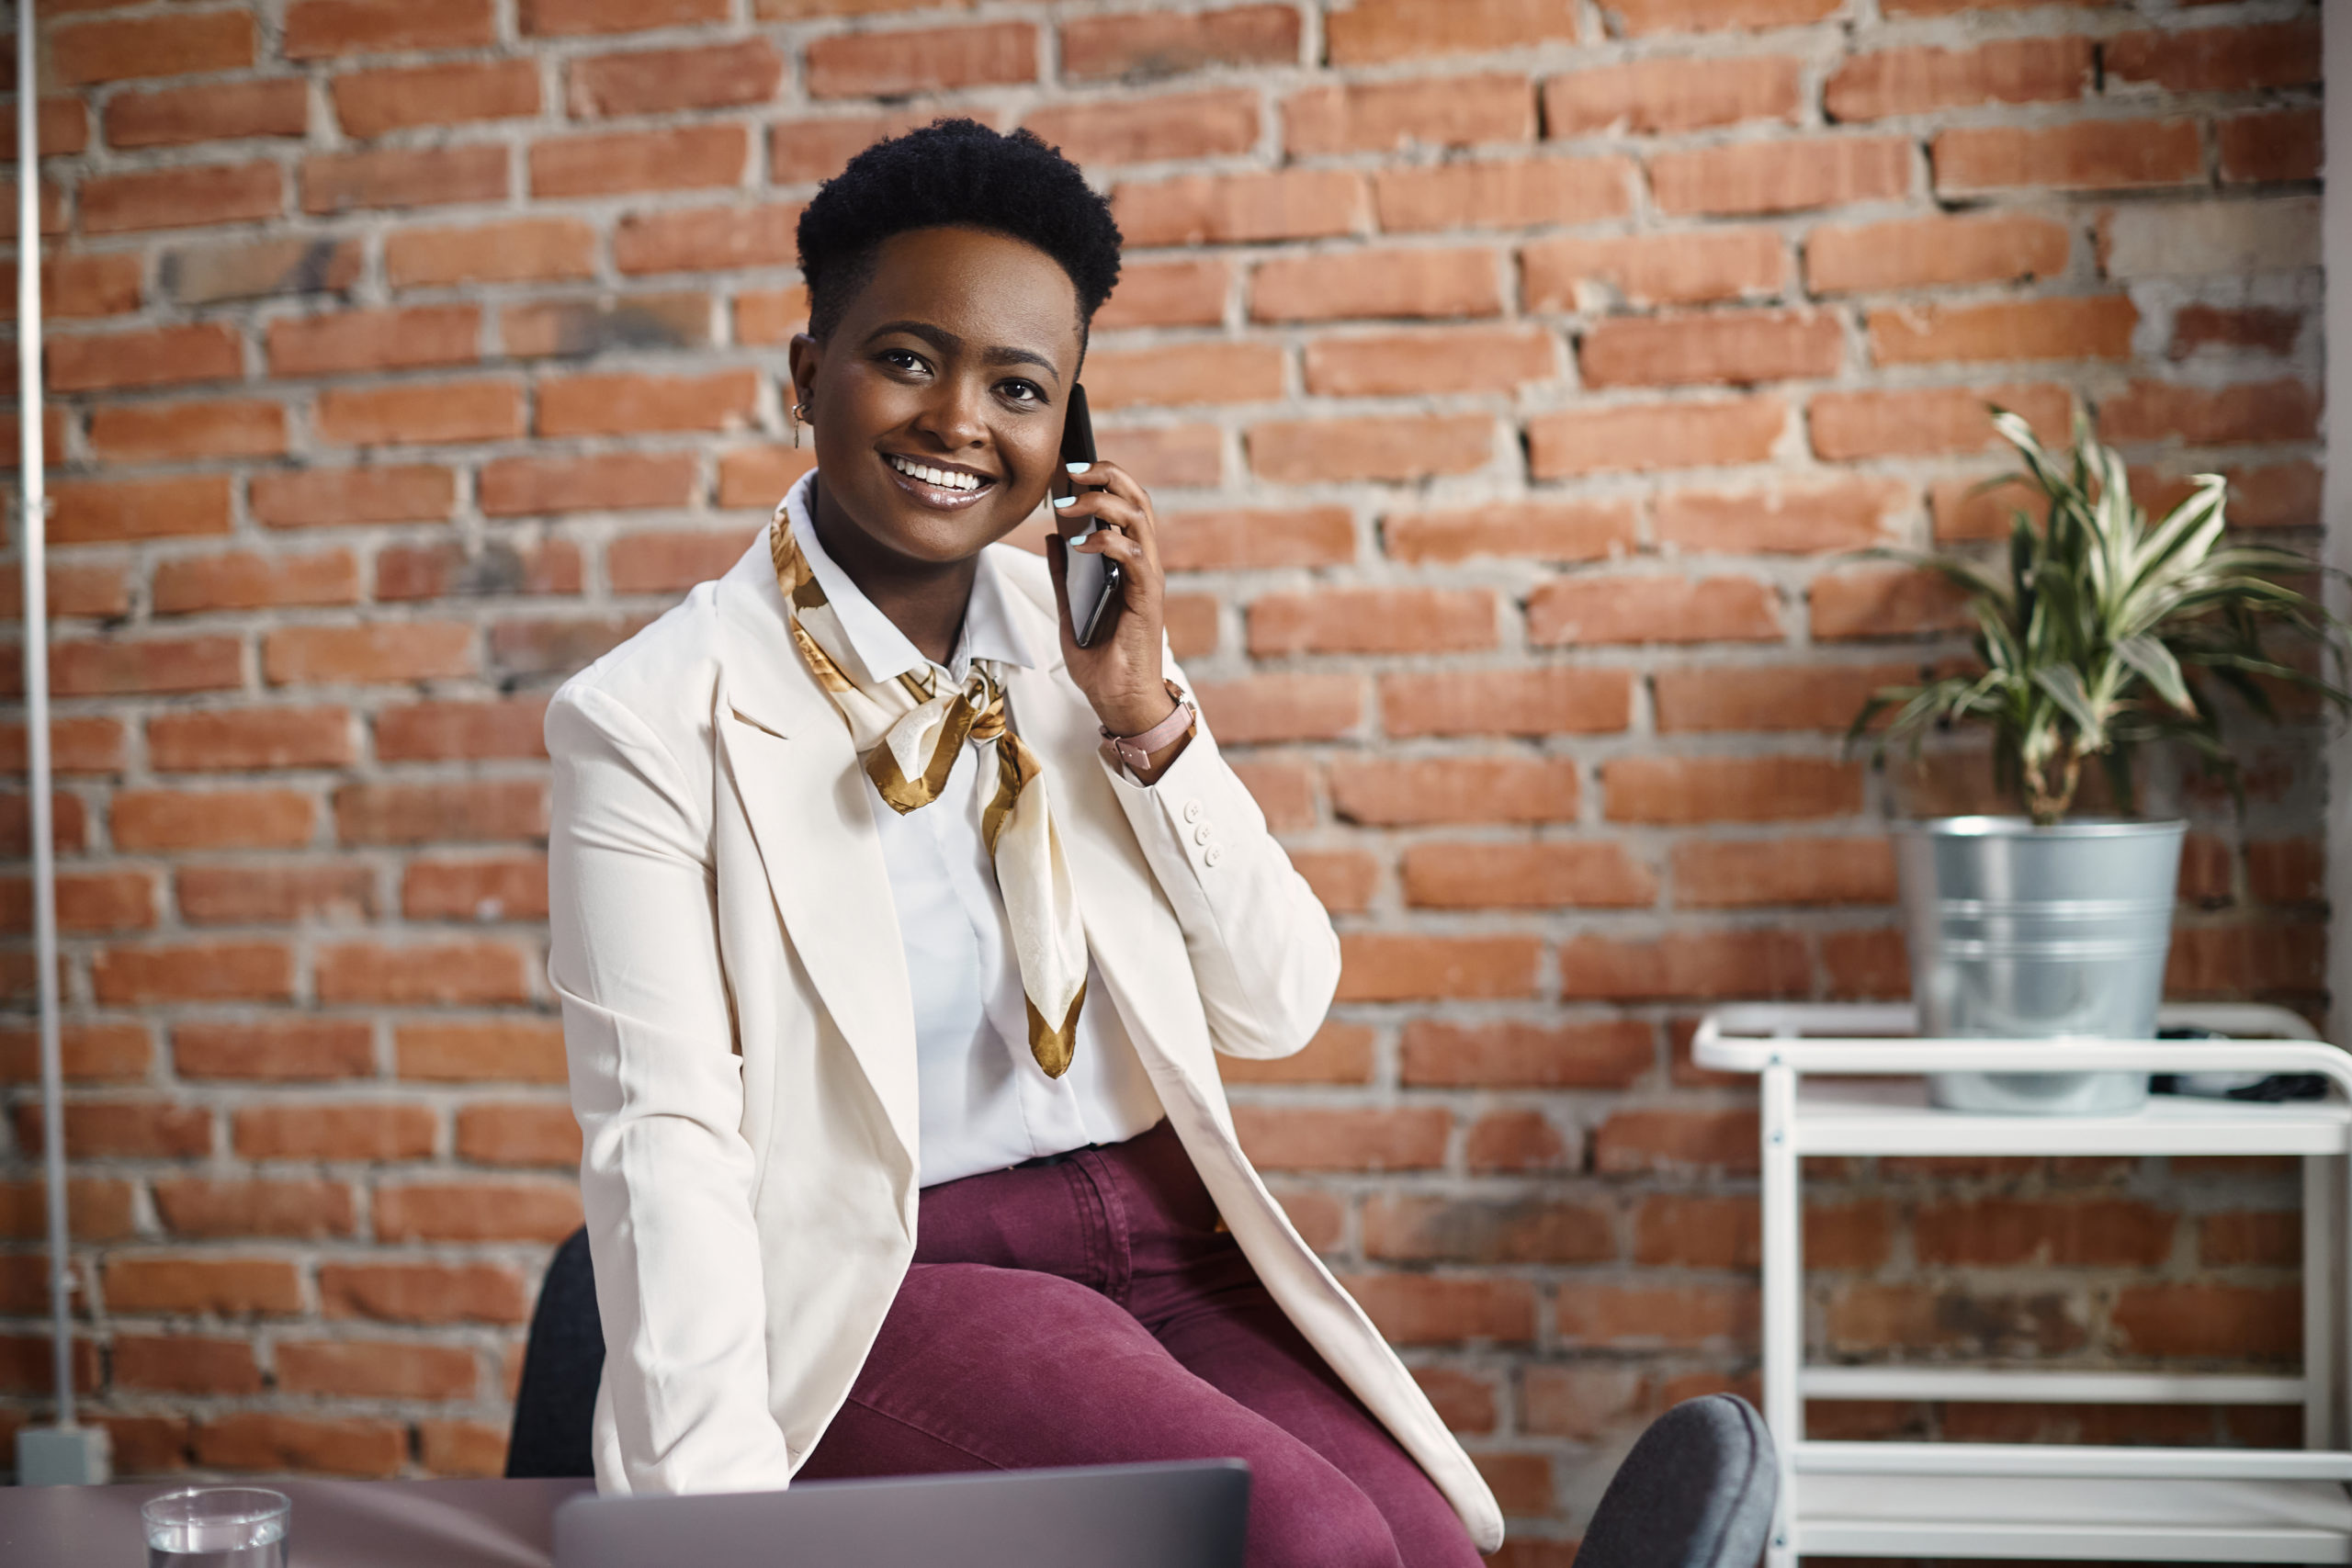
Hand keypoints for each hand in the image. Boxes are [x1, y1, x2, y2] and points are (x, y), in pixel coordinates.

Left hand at [1045, 458, 1176, 738]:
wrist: (1118, 701)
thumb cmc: (1101, 661)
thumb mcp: (1070, 609)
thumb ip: (1064, 574)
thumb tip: (1053, 536)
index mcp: (1127, 563)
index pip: (1125, 505)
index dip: (1102, 480)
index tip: (1069, 470)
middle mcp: (1143, 564)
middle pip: (1137, 499)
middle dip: (1107, 475)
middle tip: (1072, 469)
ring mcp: (1147, 579)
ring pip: (1139, 519)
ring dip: (1103, 502)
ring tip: (1069, 502)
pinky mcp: (1147, 598)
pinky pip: (1133, 556)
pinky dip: (1107, 543)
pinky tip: (1081, 545)